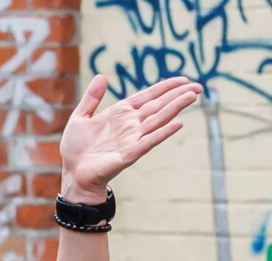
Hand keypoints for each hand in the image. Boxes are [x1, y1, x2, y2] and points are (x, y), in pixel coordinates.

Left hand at [59, 75, 202, 200]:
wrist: (72, 173)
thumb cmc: (76, 149)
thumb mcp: (80, 117)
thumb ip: (91, 98)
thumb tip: (101, 76)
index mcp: (120, 114)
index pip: (147, 97)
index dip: (165, 87)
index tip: (183, 79)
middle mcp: (130, 125)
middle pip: (158, 106)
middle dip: (177, 95)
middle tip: (199, 86)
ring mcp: (131, 139)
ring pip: (158, 120)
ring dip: (175, 108)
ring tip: (192, 96)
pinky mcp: (129, 154)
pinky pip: (149, 141)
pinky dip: (163, 132)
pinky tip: (178, 123)